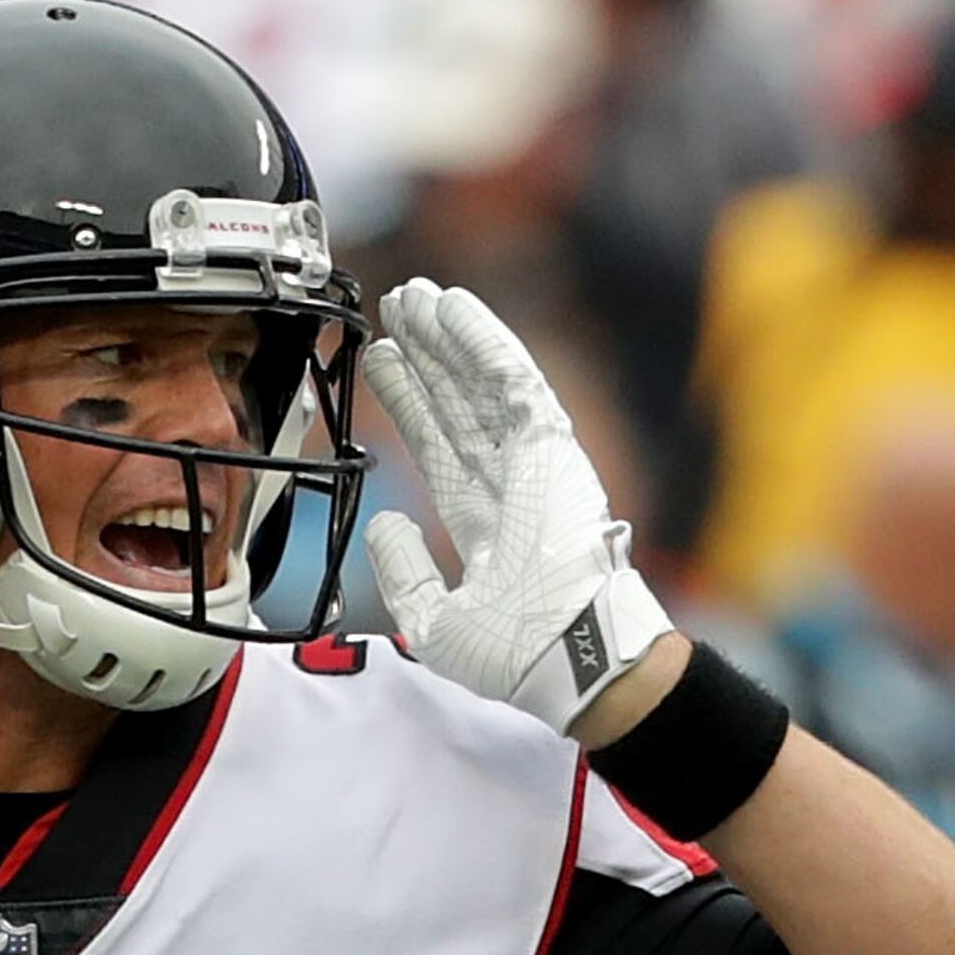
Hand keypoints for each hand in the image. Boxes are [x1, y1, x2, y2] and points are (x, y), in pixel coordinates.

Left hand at [360, 280, 672, 735]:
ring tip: (413, 297)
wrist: (571, 657)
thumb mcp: (435, 623)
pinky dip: (482, 339)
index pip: (440, 449)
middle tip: (396, 313)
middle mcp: (510, 485)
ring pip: (481, 384)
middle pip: (458, 406)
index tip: (386, 364)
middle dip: (427, 359)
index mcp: (487, 526)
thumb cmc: (520, 655)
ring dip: (447, 338)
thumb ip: (404, 573)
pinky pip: (512, 379)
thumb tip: (383, 525)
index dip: (411, 405)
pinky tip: (452, 306)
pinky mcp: (552, 445)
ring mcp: (533, 463)